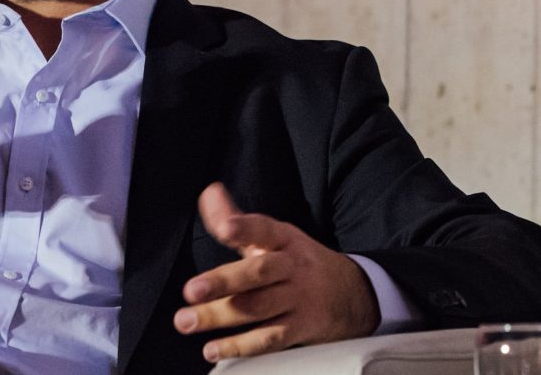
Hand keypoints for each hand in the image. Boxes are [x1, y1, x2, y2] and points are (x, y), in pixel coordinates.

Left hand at [173, 182, 380, 362]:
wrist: (354, 294)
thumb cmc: (298, 261)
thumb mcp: (274, 236)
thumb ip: (236, 218)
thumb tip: (208, 192)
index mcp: (284, 239)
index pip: (264, 229)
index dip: (244, 228)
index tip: (224, 228)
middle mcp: (291, 267)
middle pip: (258, 273)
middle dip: (223, 282)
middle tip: (191, 290)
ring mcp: (298, 299)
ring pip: (258, 308)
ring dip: (219, 316)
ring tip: (186, 320)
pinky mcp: (300, 328)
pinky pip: (269, 339)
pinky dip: (241, 346)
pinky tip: (213, 348)